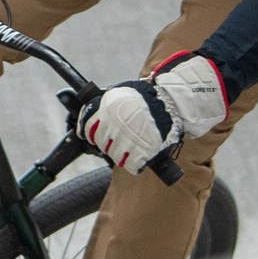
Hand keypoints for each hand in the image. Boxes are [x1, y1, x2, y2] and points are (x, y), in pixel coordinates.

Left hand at [77, 52, 227, 172]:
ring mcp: (127, 141)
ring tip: (132, 146)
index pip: (86, 129)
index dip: (90, 133)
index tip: (93, 135)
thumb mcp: (121, 93)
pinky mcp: (142, 153)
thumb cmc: (147, 96)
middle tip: (119, 139)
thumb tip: (91, 115)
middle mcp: (113, 126)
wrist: (172, 101)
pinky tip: (139, 156)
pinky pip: (131, 166)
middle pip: (101, 145)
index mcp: (105, 110)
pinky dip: (135, 163)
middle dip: (108, 143)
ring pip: (115, 157)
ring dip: (122, 154)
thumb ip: (105, 104)